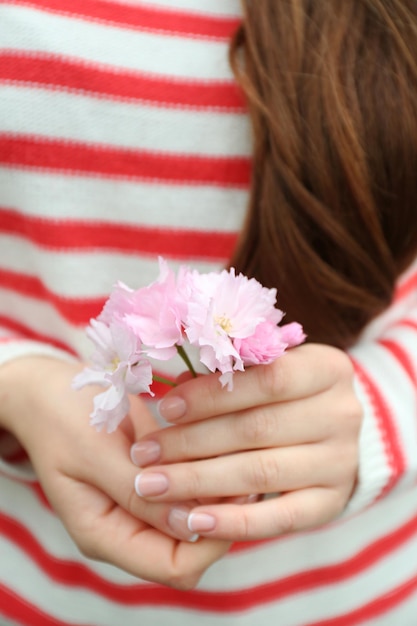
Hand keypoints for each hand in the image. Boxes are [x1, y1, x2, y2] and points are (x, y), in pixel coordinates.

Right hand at [0, 357, 229, 587]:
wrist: (48, 391)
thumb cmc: (63, 417)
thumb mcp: (94, 453)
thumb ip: (136, 494)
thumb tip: (191, 526)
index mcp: (104, 535)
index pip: (175, 567)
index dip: (211, 538)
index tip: (233, 489)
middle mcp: (128, 529)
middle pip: (194, 545)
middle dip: (223, 509)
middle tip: (243, 462)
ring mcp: (142, 505)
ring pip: (199, 512)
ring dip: (221, 482)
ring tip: (237, 442)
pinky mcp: (154, 480)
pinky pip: (191, 483)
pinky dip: (209, 462)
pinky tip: (219, 431)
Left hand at [130, 344, 362, 540]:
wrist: (332, 430)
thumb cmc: (285, 392)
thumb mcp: (267, 368)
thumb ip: (228, 372)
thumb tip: (167, 387)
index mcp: (327, 368)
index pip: (268, 378)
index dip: (212, 394)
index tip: (164, 408)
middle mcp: (342, 414)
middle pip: (258, 428)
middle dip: (192, 441)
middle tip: (144, 454)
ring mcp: (341, 462)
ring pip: (262, 473)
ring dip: (199, 481)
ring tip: (152, 486)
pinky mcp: (332, 503)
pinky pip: (280, 518)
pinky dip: (234, 522)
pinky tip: (193, 523)